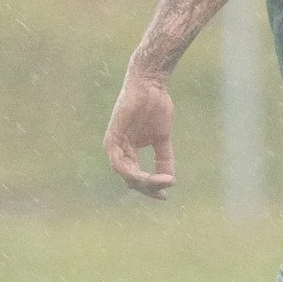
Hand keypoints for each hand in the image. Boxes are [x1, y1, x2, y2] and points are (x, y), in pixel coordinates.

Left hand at [104, 67, 175, 198]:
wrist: (151, 85)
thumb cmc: (156, 107)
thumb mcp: (162, 139)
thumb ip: (163, 159)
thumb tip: (170, 180)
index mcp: (128, 151)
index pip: (136, 178)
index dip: (150, 189)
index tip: (165, 196)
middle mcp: (118, 150)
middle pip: (130, 180)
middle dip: (148, 188)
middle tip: (164, 192)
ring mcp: (113, 145)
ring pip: (125, 175)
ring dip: (143, 183)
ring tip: (160, 184)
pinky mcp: (112, 138)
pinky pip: (119, 164)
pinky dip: (134, 173)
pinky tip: (148, 177)